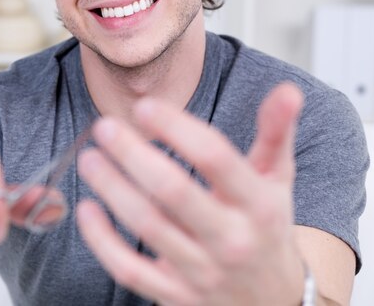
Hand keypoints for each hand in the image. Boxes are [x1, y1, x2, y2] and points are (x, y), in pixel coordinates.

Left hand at [76, 83, 305, 304]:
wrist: (273, 301)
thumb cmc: (267, 230)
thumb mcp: (278, 180)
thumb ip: (276, 132)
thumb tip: (286, 90)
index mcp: (259, 205)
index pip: (215, 158)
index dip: (177, 128)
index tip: (145, 107)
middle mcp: (231, 239)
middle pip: (174, 191)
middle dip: (133, 155)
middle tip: (105, 127)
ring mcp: (201, 271)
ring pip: (147, 227)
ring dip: (112, 188)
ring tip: (89, 157)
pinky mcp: (174, 295)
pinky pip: (130, 270)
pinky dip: (102, 241)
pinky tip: (87, 209)